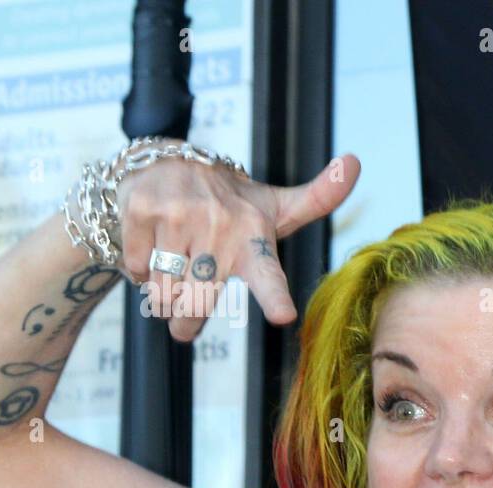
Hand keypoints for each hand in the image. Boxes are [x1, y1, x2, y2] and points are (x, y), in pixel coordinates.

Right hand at [114, 144, 361, 340]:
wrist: (167, 161)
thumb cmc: (231, 203)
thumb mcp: (275, 207)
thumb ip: (317, 200)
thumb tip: (355, 161)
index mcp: (255, 239)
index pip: (267, 275)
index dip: (274, 296)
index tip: (282, 314)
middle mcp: (220, 228)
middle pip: (197, 305)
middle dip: (185, 321)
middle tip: (185, 315)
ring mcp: (179, 217)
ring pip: (164, 294)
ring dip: (162, 296)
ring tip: (174, 266)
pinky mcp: (142, 211)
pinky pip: (137, 270)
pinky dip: (140, 271)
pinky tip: (154, 248)